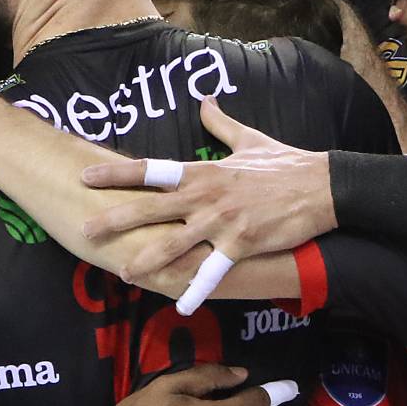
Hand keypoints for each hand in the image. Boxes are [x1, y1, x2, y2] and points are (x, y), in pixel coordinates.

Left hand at [81, 96, 334, 278]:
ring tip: (122, 271)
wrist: (321, 186)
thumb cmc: (284, 163)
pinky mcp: (242, 245)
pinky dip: (196, 288)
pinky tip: (180, 304)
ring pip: (175, 243)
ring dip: (147, 259)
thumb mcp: (249, 139)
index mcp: (204, 172)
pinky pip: (213, 271)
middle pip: (151, 208)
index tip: (87, 177)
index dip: (117, 175)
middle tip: (85, 230)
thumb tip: (205, 101)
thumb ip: (220, 124)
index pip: (150, 171)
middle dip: (117, 220)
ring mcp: (223, 222)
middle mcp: (207, 196)